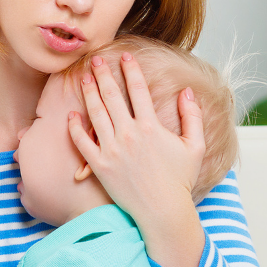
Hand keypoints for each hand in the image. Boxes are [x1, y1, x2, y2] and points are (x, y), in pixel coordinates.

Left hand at [68, 52, 203, 230]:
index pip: (138, 89)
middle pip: (112, 96)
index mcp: (151, 127)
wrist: (162, 211)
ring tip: (83, 78)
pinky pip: (82, 142)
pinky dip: (75, 127)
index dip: (131, 69)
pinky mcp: (99, 166)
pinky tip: (71, 114)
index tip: (125, 55)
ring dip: (88, 93)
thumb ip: (192, 116)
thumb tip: (187, 91)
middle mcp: (129, 135)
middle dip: (103, 74)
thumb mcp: (195, 146)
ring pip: (95, 114)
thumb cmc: (180, 180)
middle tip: (95, 60)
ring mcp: (111, 150)